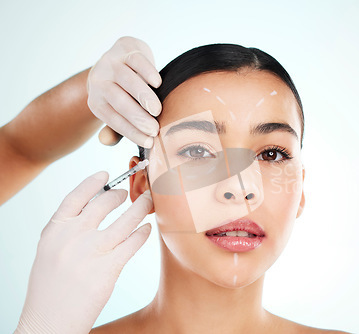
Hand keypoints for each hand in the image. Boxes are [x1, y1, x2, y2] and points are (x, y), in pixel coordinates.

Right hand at [15, 171, 151, 333]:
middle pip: (104, 204)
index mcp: (55, 230)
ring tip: (147, 202)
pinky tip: (147, 229)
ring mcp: (91, 251)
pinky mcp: (108, 268)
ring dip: (140, 208)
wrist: (49, 320)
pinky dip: (143, 233)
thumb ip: (67, 229)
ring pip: (125, 220)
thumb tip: (90, 209)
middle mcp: (72, 237)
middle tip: (129, 193)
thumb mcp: (50, 251)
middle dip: (121, 195)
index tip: (106, 174)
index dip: (93, 182)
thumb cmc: (50, 287)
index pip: (76, 196)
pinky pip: (132, 243)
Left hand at [87, 36, 161, 147]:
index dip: (131, 132)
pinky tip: (157, 83)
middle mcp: (99, 81)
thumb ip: (116, 127)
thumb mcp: (118, 110)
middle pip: (118, 100)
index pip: (113, 119)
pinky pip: (135, 60)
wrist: (121, 58)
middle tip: (154, 129)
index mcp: (97, 100)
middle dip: (137, 117)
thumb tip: (106, 141)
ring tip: (157, 110)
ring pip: (127, 80)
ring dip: (143, 96)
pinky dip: (147, 71)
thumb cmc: (124, 92)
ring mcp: (110, 62)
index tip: (149, 142)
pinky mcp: (124, 48)